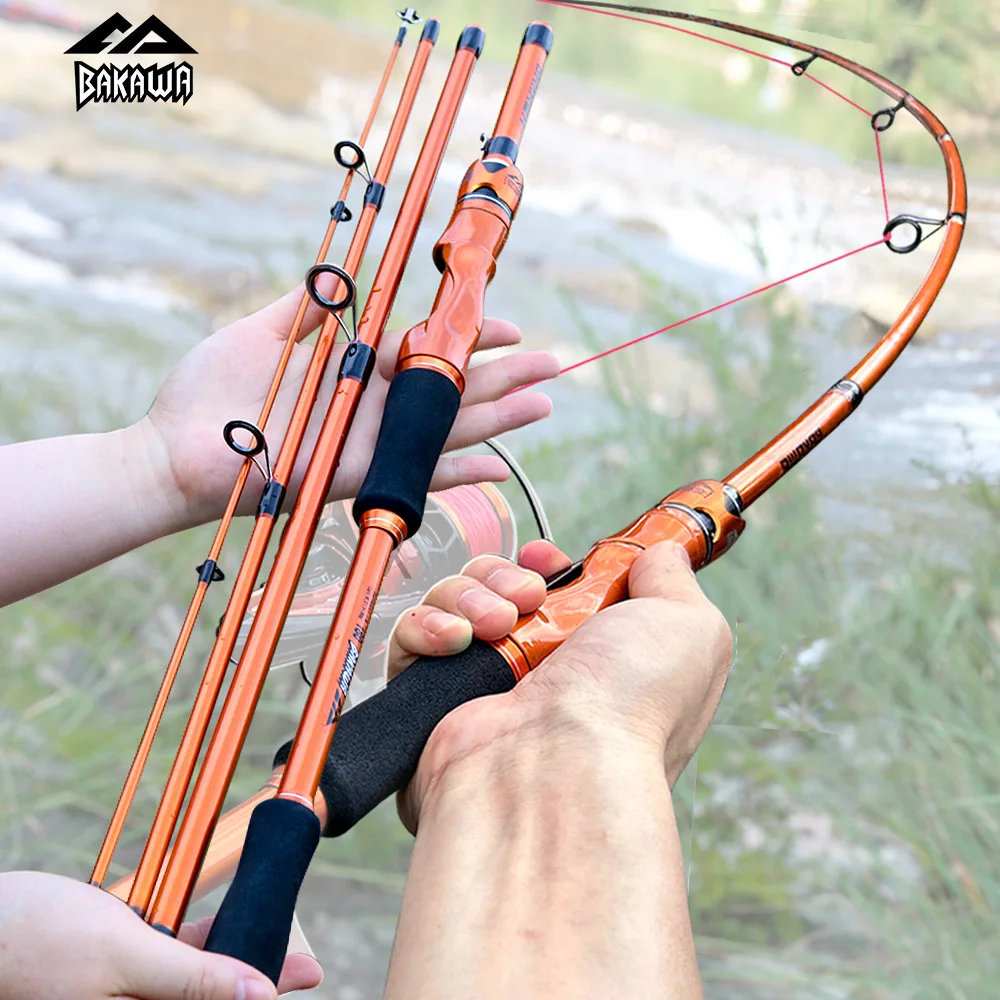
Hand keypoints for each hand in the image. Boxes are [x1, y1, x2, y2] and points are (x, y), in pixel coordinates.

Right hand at [0, 871, 320, 998]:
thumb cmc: (36, 940)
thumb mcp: (125, 957)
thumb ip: (192, 978)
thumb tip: (259, 995)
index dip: (260, 997)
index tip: (306, 975)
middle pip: (210, 997)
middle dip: (255, 983)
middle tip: (306, 968)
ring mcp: (126, 996)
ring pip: (195, 982)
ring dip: (233, 962)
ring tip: (282, 955)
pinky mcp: (120, 975)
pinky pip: (170, 966)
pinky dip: (200, 946)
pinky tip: (230, 929)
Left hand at [143, 284, 557, 525]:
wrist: (179, 450)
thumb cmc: (209, 393)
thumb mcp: (262, 332)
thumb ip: (306, 309)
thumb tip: (338, 278)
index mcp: (354, 368)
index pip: (426, 350)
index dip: (467, 338)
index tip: (504, 324)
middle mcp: (372, 405)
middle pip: (452, 389)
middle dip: (503, 377)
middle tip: (551, 365)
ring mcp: (370, 442)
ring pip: (449, 427)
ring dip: (499, 418)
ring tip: (544, 402)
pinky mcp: (360, 475)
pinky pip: (420, 475)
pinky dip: (459, 473)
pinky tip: (499, 465)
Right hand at [394, 541, 732, 829]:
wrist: (557, 766)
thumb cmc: (630, 702)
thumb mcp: (689, 626)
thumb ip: (674, 579)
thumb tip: (660, 553)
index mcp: (597, 657)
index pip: (557, 593)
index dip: (549, 566)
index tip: (551, 562)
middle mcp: (539, 673)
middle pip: (499, 585)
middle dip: (508, 575)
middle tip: (529, 597)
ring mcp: (484, 686)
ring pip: (454, 600)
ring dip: (471, 594)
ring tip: (496, 626)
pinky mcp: (434, 698)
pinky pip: (411, 635)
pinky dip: (428, 624)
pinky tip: (456, 641)